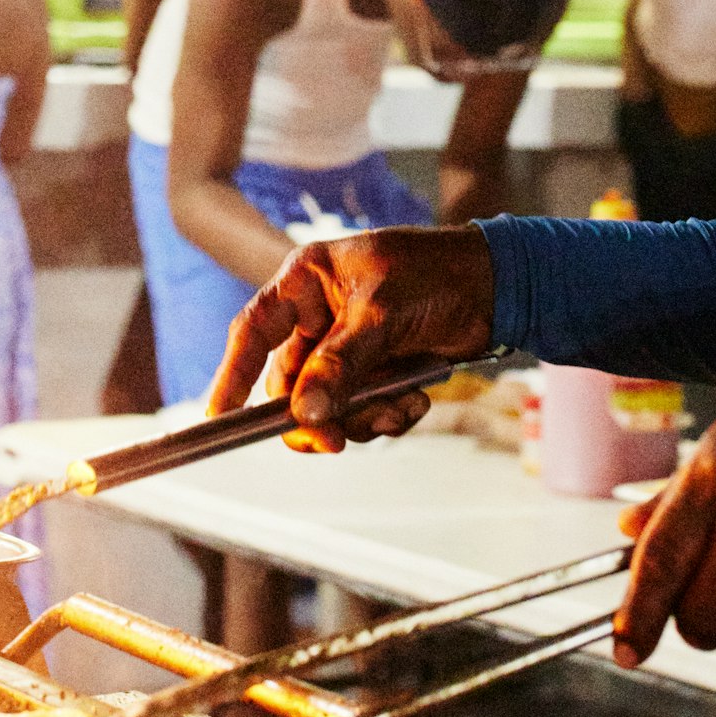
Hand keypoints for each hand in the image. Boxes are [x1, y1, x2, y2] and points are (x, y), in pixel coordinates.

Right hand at [208, 226, 496, 449]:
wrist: (499, 286)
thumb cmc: (436, 275)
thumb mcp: (383, 315)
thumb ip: (340, 365)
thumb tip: (304, 415)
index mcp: (307, 282)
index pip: (255, 330)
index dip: (232, 374)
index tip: (217, 417)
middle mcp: (320, 315)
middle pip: (290, 382)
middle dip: (315, 414)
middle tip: (335, 441)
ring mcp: (348, 346)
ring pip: (327, 405)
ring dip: (360, 418)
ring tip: (398, 407)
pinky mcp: (376, 371)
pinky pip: (362, 410)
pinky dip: (387, 415)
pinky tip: (414, 401)